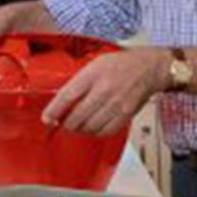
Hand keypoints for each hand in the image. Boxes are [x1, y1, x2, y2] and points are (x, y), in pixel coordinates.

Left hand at [41, 48, 170, 136]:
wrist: (148, 68)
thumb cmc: (121, 64)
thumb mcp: (95, 63)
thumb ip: (79, 80)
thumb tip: (61, 99)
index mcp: (93, 74)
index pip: (67, 96)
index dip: (53, 111)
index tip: (47, 119)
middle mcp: (104, 89)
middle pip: (78, 116)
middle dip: (67, 124)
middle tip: (63, 123)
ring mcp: (116, 103)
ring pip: (90, 127)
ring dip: (81, 129)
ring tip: (78, 125)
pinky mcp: (126, 114)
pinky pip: (106, 131)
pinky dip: (96, 133)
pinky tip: (93, 127)